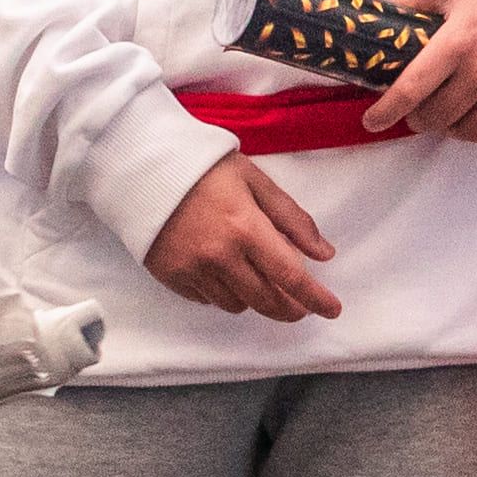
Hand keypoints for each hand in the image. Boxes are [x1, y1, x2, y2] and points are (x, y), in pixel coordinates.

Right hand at [145, 157, 341, 321]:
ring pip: (236, 305)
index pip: (290, 275)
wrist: (144, 166)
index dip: (315, 297)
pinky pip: (207, 300)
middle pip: (265, 300)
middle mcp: (220, 256)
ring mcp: (193, 269)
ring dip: (253, 298)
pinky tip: (223, 272)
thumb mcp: (256, 181)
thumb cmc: (205, 167)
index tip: (332, 310)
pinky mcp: (171, 276)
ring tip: (254, 276)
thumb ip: (292, 218)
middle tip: (300, 306)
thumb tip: (324, 253)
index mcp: (246, 227)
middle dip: (290, 308)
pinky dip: (222, 292)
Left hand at [369, 0, 476, 144]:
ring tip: (447, 108)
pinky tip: (474, 114)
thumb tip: (369, 12)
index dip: (386, 110)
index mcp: (458, 41)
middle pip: (435, 117)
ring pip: (464, 132)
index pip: (412, 89)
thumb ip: (408, 0)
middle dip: (417, 116)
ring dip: (448, 126)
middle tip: (417, 106)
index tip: (372, 120)